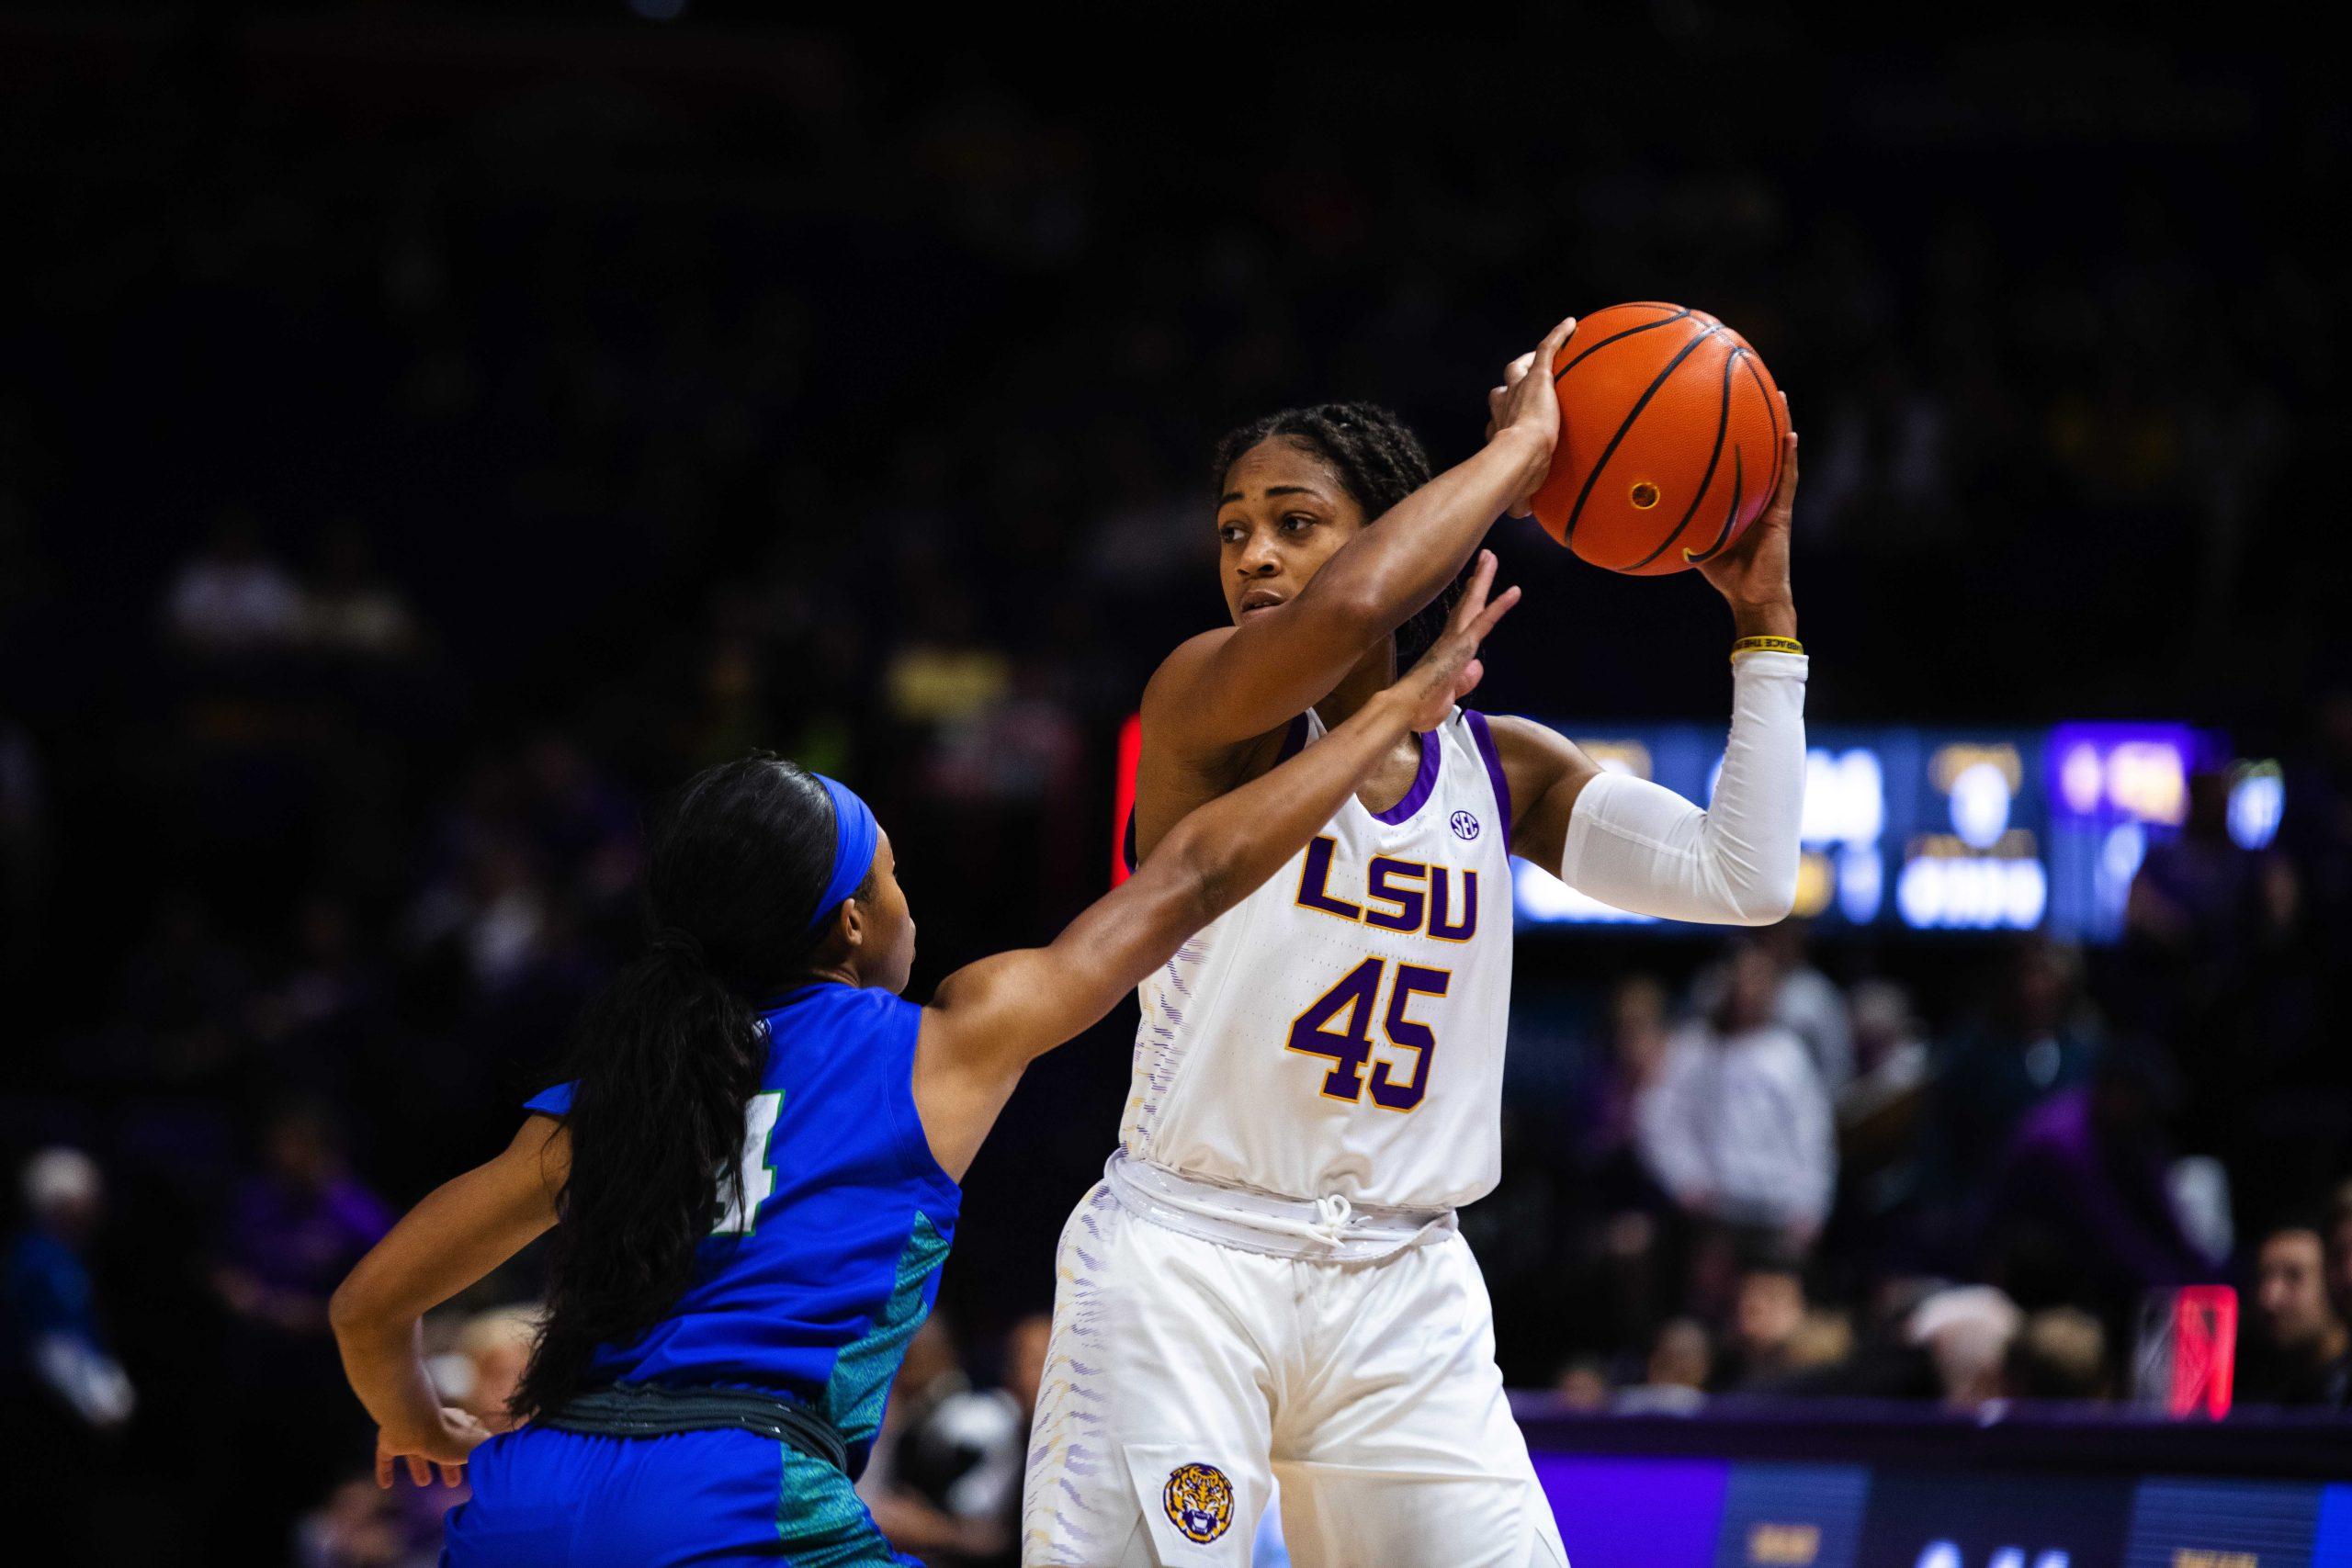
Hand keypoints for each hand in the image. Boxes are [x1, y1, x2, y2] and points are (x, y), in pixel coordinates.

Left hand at [375, 1406, 490, 1488]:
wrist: (414, 1426)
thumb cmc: (449, 1437)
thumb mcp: (476, 1446)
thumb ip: (487, 1449)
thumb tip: (498, 1451)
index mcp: (457, 1425)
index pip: (467, 1435)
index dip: (470, 1451)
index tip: (474, 1463)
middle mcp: (435, 1426)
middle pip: (441, 1448)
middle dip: (446, 1465)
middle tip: (451, 1484)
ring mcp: (411, 1432)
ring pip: (416, 1452)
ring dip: (419, 1467)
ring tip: (423, 1484)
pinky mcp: (391, 1441)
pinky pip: (387, 1457)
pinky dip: (385, 1471)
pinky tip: (385, 1485)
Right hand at [1390, 549, 1519, 729]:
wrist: (1403, 709)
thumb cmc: (1420, 706)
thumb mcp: (1450, 694)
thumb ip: (1465, 680)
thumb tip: (1477, 666)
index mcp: (1446, 651)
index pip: (1461, 621)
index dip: (1470, 600)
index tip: (1475, 582)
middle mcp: (1450, 640)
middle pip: (1468, 604)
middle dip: (1478, 580)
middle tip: (1486, 556)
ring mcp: (1456, 640)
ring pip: (1475, 605)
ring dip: (1484, 579)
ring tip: (1491, 557)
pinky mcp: (1462, 645)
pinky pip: (1485, 621)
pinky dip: (1500, 605)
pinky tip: (1514, 591)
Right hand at [1485, 317, 1577, 516]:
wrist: (1521, 457)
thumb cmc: (1517, 478)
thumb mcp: (1519, 492)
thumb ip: (1520, 500)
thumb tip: (1519, 514)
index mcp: (1500, 429)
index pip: (1499, 417)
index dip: (1505, 417)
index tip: (1512, 420)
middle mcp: (1504, 405)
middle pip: (1503, 389)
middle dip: (1511, 387)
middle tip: (1524, 385)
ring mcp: (1520, 388)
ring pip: (1518, 367)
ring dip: (1528, 362)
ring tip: (1539, 358)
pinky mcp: (1538, 376)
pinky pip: (1547, 349)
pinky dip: (1558, 336)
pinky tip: (1571, 324)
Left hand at [1695, 405, 1797, 637]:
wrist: (1752, 596)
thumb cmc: (1725, 575)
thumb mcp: (1692, 545)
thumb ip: (1674, 527)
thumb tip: (1638, 513)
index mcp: (1737, 499)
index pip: (1731, 461)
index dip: (1727, 436)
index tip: (1717, 406)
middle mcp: (1756, 494)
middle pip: (1756, 449)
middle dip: (1754, 418)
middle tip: (1748, 385)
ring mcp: (1772, 501)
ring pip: (1777, 456)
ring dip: (1780, 426)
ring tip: (1779, 396)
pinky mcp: (1782, 512)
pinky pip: (1786, 480)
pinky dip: (1789, 458)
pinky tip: (1791, 435)